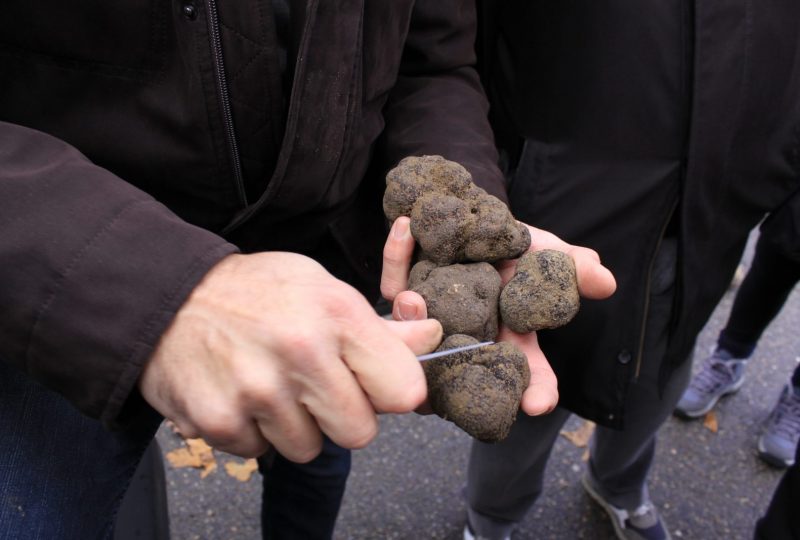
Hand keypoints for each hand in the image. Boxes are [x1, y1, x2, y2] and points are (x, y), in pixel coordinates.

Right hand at [139, 252, 442, 461]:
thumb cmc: (257, 292)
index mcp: (337, 314)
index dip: (390, 391)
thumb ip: (378, 328)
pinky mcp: (219, 421)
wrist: (169, 295)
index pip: (404, 391)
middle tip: (314, 385)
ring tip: (271, 383)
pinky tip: (241, 393)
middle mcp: (302, 352)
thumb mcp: (322, 288)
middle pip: (359, 432)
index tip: (372, 383)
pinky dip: (254, 431)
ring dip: (295, 425)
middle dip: (342, 415)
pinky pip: (261, 452)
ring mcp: (258, 391)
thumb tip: (432, 337)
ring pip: (309, 448)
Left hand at [381, 217, 615, 414]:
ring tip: (414, 299)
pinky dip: (397, 256)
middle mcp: (468, 339)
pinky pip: (393, 281)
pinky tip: (407, 228)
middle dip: (449, 372)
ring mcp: (431, 319)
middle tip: (445, 361)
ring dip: (413, 319)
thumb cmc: (517, 249)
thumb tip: (606, 281)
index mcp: (507, 341)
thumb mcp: (548, 256)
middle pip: (459, 370)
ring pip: (415, 336)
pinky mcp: (403, 288)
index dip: (535, 391)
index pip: (527, 375)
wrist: (476, 221)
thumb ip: (573, 269)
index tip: (538, 404)